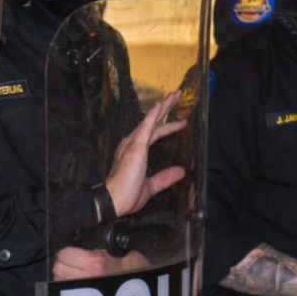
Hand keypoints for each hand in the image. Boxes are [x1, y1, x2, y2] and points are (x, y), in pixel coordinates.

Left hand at [53, 246, 150, 279]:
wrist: (135, 277)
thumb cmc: (124, 260)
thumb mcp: (110, 247)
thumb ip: (91, 244)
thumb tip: (71, 240)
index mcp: (94, 261)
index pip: (64, 254)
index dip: (65, 251)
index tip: (70, 250)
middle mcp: (88, 277)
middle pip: (58, 268)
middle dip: (62, 262)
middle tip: (70, 260)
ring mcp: (85, 289)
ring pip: (58, 279)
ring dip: (62, 274)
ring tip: (73, 270)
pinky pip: (64, 288)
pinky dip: (65, 283)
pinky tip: (74, 279)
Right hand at [105, 91, 187, 216]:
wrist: (114, 200)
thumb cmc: (128, 195)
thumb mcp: (151, 186)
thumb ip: (165, 177)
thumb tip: (181, 171)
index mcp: (135, 152)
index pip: (155, 134)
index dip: (168, 127)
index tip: (182, 122)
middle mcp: (133, 143)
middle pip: (153, 122)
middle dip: (166, 109)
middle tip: (178, 96)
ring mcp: (133, 143)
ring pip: (151, 120)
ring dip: (163, 107)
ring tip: (175, 95)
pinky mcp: (136, 146)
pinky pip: (146, 126)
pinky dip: (153, 115)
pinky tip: (161, 105)